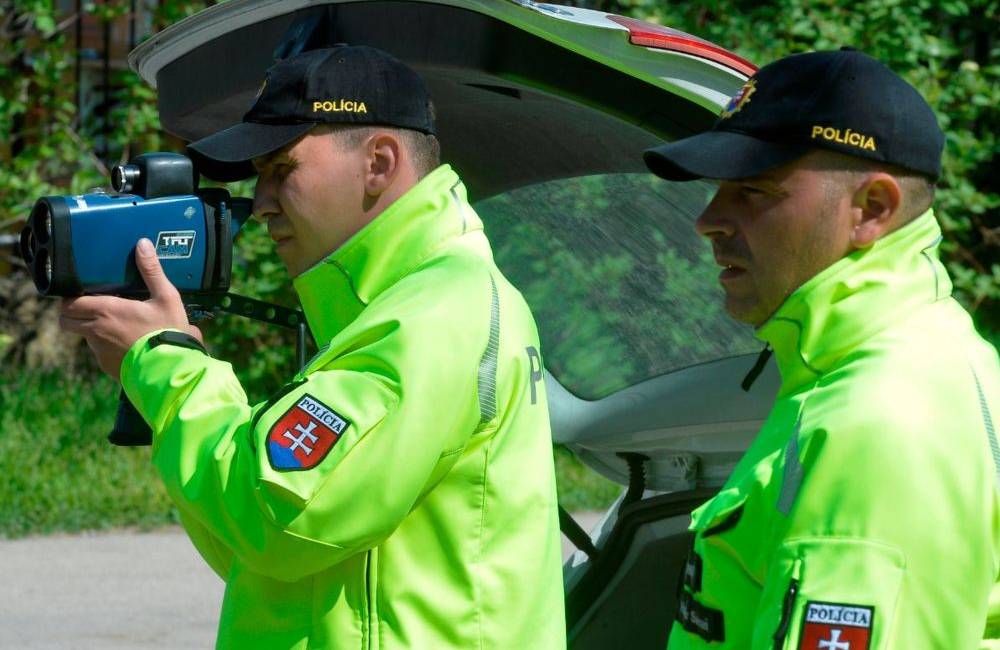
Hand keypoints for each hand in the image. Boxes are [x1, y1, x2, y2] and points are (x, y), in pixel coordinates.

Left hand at [60, 238, 202, 379]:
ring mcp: (99, 350)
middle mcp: (96, 331)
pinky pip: (100, 353)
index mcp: (106, 310)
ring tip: (115, 326)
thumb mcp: (166, 297)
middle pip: (66, 320)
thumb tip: (142, 243)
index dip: (70, 298)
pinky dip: (107, 347)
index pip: (69, 303)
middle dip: (71, 313)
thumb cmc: (167, 331)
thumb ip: (151, 270)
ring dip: (92, 330)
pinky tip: (127, 344)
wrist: (170, 368)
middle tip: (88, 308)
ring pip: (84, 336)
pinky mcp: (107, 365)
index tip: (80, 294)